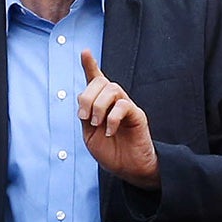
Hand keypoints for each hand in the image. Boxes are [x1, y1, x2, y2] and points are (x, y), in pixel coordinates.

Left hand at [77, 50, 158, 187]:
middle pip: (100, 82)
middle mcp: (114, 102)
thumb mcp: (90, 134)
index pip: (96, 80)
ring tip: (97, 124)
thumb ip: (86, 116)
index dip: (90, 65)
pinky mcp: (137, 115)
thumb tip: (85, 101)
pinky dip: (112, 117)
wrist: (128, 169)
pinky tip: (110, 131)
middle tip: (85, 118)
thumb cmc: (111, 152)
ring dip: (98, 106)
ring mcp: (126, 106)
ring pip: (112, 89)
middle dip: (87, 97)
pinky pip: (124, 105)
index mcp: (100, 105)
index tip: (85, 52)